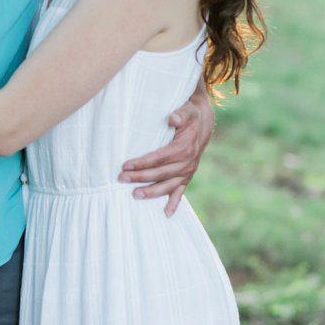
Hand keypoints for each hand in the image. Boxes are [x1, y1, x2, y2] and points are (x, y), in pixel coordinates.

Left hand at [118, 86, 213, 216]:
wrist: (203, 123)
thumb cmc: (190, 115)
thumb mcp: (187, 110)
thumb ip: (180, 113)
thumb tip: (172, 118)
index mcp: (185, 148)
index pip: (160, 158)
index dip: (143, 162)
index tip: (126, 165)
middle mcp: (187, 163)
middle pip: (161, 173)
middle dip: (140, 177)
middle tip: (121, 179)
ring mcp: (187, 172)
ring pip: (168, 186)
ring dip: (152, 192)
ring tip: (134, 195)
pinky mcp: (186, 176)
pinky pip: (180, 192)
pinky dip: (174, 203)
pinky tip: (165, 214)